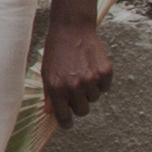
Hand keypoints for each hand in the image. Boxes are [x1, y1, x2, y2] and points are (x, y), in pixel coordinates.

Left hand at [42, 11, 115, 126]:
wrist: (71, 29)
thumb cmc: (56, 51)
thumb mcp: (46, 72)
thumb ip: (49, 94)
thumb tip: (50, 113)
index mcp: (56, 89)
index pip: (64, 117)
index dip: (66, 122)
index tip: (67, 122)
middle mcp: (74, 87)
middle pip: (82, 111)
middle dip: (79, 104)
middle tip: (75, 91)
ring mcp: (91, 80)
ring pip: (94, 99)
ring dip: (89, 90)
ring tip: (82, 72)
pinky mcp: (105, 72)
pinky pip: (105, 87)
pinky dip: (101, 81)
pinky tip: (92, 67)